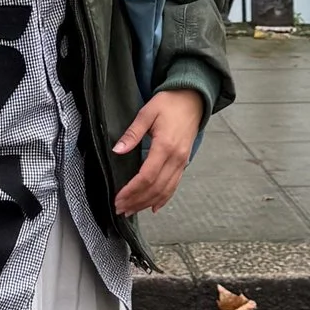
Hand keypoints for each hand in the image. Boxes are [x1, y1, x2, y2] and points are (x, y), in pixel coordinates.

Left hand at [112, 84, 203, 216]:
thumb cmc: (169, 103)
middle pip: (155, 188)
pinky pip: (174, 186)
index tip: (118, 198)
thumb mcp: (147, 113)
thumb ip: (132, 133)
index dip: (132, 191)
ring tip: (131, 210)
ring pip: (165, 190)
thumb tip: (117, 150)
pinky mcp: (184, 163)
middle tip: (120, 209)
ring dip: (147, 203)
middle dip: (136, 201)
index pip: (147, 176)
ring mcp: (182, 162)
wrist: (192, 99)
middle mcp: (176, 158)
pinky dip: (163, 198)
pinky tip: (153, 207)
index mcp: (165, 146)